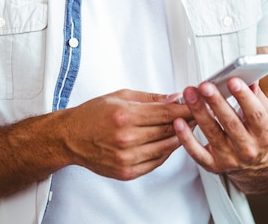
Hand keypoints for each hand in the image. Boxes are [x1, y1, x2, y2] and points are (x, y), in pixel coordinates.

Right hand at [61, 89, 192, 179]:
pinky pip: (155, 163)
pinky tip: (168, 142)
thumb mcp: (121, 96)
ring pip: (165, 148)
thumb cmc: (92, 114)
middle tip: (196, 115)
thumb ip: (150, 99)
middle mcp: (126, 138)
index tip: (195, 105)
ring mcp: (127, 158)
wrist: (71, 137)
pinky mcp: (126, 172)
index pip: (166, 113)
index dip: (184, 109)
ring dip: (178, 138)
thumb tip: (173, 98)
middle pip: (167, 131)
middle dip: (185, 122)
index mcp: (125, 116)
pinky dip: (165, 152)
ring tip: (186, 128)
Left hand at [173, 78, 267, 174]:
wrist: (256, 167)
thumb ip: (256, 95)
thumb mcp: (264, 115)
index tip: (233, 80)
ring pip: (212, 134)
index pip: (256, 114)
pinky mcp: (213, 165)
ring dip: (199, 112)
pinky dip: (187, 138)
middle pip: (231, 123)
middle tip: (205, 86)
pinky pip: (197, 153)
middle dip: (216, 102)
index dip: (244, 97)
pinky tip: (179, 122)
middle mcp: (247, 148)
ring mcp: (230, 158)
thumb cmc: (256, 135)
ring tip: (190, 94)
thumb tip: (250, 76)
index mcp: (263, 134)